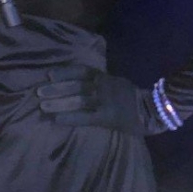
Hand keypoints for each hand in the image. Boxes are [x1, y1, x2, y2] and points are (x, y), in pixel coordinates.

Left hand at [35, 65, 168, 136]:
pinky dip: (69, 117)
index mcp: (105, 78)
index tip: (49, 75)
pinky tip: (56, 120)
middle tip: (38, 92)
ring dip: (58, 103)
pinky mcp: (106, 117)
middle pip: (75, 86)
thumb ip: (102, 82)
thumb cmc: (135, 98)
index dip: (64, 73)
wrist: (154, 109)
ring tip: (42, 106)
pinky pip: (84, 117)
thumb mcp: (118, 83)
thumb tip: (84, 83)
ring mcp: (104, 101)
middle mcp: (102, 87)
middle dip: (56, 89)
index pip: (81, 71)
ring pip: (77, 100)